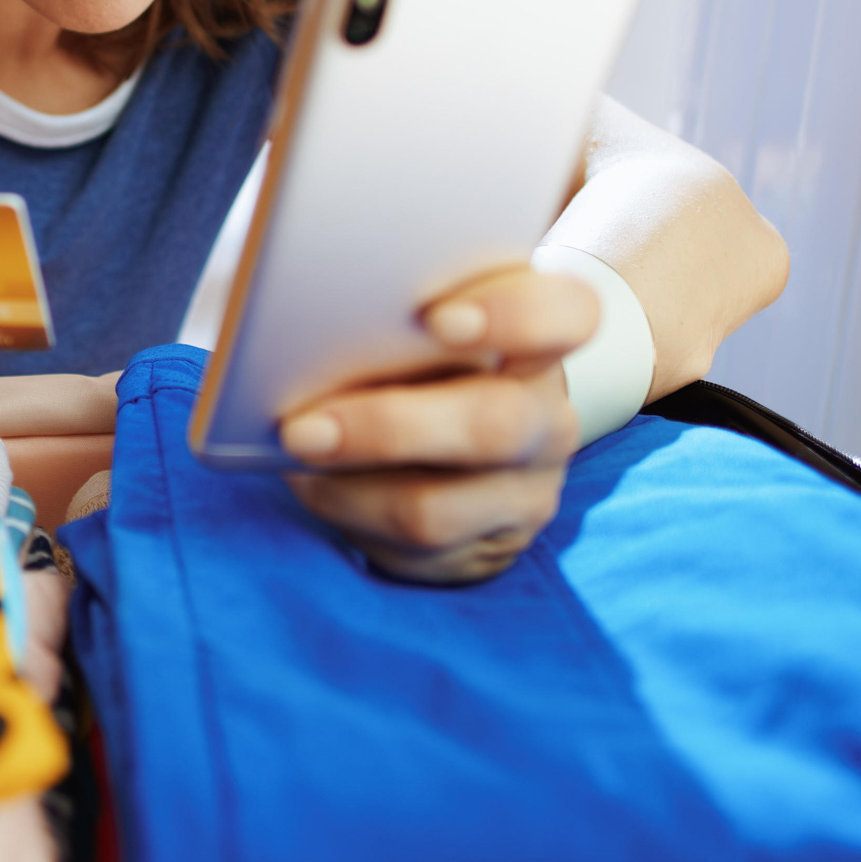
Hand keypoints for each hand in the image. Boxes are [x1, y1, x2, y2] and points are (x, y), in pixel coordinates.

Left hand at [277, 266, 595, 584]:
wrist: (448, 443)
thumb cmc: (414, 355)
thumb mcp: (414, 322)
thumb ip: (388, 311)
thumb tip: (294, 325)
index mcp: (540, 338)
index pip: (566, 315)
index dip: (513, 315)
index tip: (436, 318)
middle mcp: (545, 416)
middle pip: (496, 424)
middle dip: (388, 428)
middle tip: (302, 426)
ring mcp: (524, 491)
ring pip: (437, 509)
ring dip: (347, 485)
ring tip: (293, 453)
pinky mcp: (487, 548)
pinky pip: (409, 550)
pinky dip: (347, 512)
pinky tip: (313, 483)